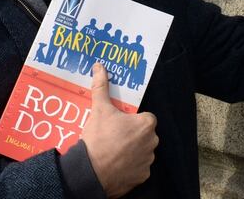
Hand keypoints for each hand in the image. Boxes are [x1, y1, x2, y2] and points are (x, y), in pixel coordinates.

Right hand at [81, 63, 157, 197]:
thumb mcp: (99, 109)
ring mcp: (148, 160)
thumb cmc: (99, 138)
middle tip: (114, 136)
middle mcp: (152, 142)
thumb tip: (99, 67)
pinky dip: (129, 166)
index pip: (145, 118)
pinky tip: (116, 164)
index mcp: (146, 124)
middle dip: (132, 135)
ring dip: (132, 150)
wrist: (91, 171)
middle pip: (144, 134)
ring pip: (142, 151)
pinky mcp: (142, 176)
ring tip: (113, 150)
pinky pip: (138, 167)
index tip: (119, 123)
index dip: (132, 120)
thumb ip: (101, 87)